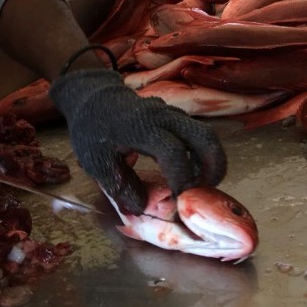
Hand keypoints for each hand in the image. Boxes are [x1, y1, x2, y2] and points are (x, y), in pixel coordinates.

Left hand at [49, 69, 226, 213]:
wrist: (95, 98)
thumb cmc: (93, 130)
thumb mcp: (97, 162)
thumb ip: (121, 186)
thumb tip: (142, 208)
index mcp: (144, 128)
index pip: (175, 153)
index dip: (182, 178)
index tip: (180, 200)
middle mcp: (165, 117)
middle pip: (205, 138)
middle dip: (213, 166)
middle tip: (208, 190)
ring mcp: (174, 113)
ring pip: (206, 134)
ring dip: (211, 160)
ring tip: (202, 183)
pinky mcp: (177, 115)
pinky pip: (198, 133)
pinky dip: (202, 153)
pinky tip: (192, 170)